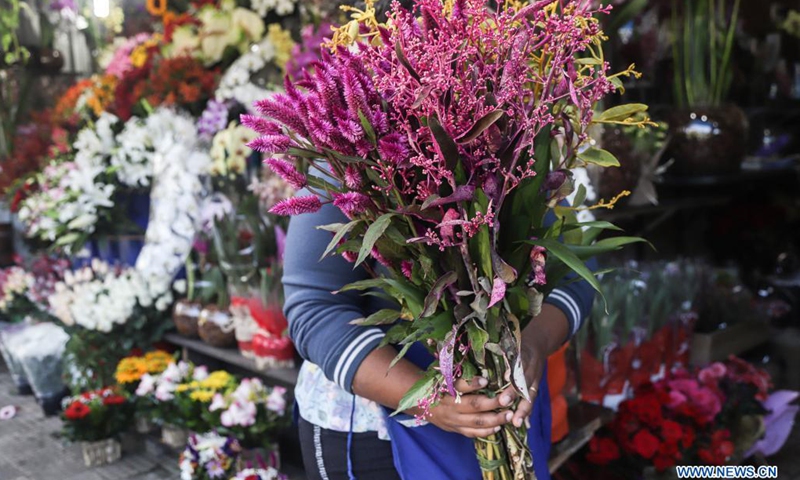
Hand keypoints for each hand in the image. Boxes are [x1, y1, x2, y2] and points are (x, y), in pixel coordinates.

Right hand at [425, 376, 515, 437]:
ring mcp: (453, 419)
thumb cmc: (438, 385)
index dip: (473, 383)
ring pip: (476, 422)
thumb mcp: (444, 376)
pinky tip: (498, 427)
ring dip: (495, 419)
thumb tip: (484, 372)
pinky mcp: (454, 429)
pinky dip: (486, 431)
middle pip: (474, 405)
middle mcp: (450, 405)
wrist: (420, 403)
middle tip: (508, 400)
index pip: (460, 385)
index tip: (486, 380)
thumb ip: (461, 375)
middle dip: (493, 403)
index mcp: (446, 389)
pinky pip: (472, 433)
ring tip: (509, 415)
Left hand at [510, 304, 569, 428]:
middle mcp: (530, 370)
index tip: (504, 388)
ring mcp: (535, 379)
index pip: (518, 370)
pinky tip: (521, 424)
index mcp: (523, 357)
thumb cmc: (517, 343)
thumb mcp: (510, 342)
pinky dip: (527, 412)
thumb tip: (480, 358)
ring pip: (530, 396)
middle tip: (503, 404)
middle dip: (514, 397)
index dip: (511, 381)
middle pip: (524, 385)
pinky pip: (531, 400)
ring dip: (523, 410)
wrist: (539, 342)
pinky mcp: (535, 386)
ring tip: (516, 423)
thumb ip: (500, 351)